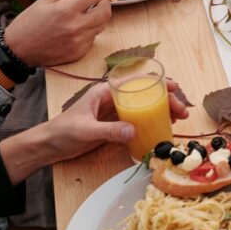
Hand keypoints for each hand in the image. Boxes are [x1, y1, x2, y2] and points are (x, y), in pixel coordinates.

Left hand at [0, 80, 187, 183]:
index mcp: (104, 92)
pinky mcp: (114, 126)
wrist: (47, 146)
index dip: (156, 83)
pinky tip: (163, 127)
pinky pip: (138, 120)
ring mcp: (114, 113)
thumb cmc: (61, 133)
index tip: (174, 88)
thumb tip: (134, 130)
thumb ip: (109, 130)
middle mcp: (112, 99)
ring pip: (143, 107)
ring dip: (162, 110)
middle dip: (165, 99)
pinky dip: (152, 122)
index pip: (135, 83)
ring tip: (178, 119)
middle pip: (143, 95)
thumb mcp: (85, 131)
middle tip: (182, 111)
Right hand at [4, 0, 119, 66]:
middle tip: (97, 1)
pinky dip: (87, 32)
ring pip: (100, 25)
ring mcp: (79, 42)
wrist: (18, 50)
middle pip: (106, 12)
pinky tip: (73, 32)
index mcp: (66, 10)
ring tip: (80, 17)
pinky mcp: (79, 53)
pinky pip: (92, 38)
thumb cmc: (30, 22)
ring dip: (96, 18)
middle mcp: (76, 27)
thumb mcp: (46, 0)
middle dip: (105, 4)